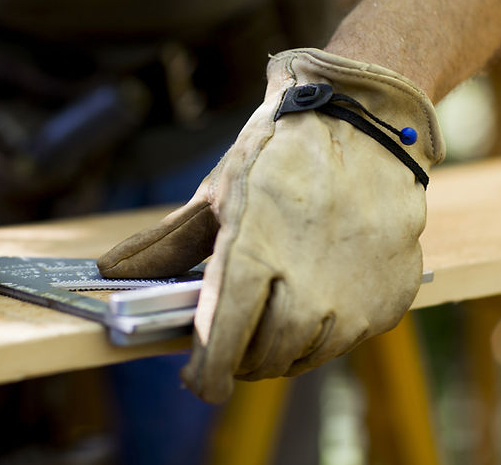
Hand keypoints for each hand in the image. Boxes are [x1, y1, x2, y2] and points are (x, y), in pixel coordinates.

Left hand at [98, 49, 444, 402]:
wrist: (364, 120)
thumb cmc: (280, 152)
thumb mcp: (217, 192)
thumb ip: (165, 243)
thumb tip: (109, 271)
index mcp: (253, 255)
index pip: (223, 341)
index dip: (207, 374)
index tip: (198, 381)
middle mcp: (308, 287)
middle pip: (264, 357)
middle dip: (242, 355)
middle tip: (237, 331)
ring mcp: (356, 296)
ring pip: (307, 354)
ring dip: (284, 346)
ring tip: (277, 308)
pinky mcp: (391, 298)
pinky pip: (349, 339)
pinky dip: (327, 329)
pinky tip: (320, 293)